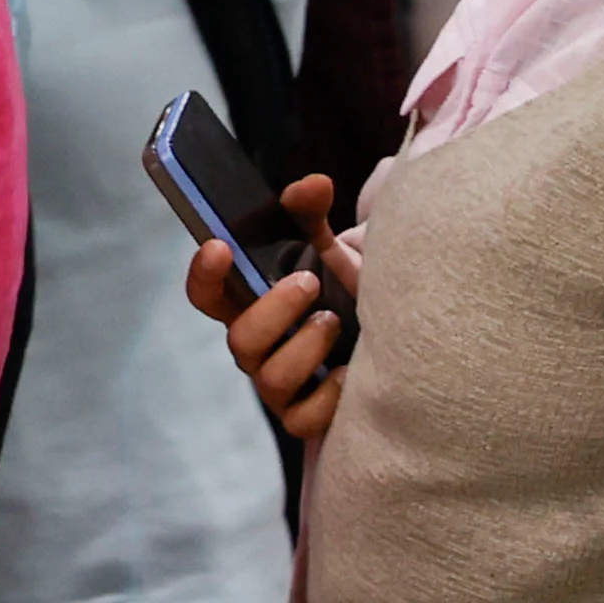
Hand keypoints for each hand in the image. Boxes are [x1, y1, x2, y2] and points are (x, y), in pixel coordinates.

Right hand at [186, 170, 357, 443]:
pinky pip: (303, 417)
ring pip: (269, 377)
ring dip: (303, 348)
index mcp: (253, 305)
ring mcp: (280, 387)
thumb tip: (314, 184)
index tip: (220, 247)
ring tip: (336, 321)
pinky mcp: (306, 418)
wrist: (399, 342)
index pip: (208, 295)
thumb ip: (314, 217)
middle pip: (238, 339)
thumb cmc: (351, 295)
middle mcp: (259, 347)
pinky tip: (353, 371)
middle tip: (310, 282)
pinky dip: (329, 395)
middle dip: (272, 310)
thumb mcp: (333, 252)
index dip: (203, 274)